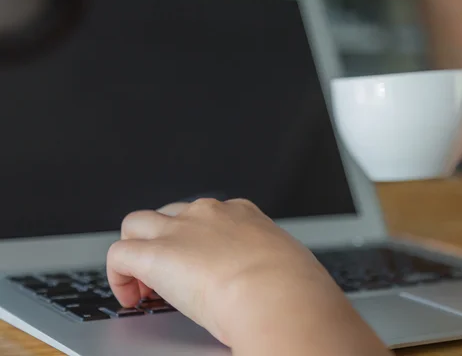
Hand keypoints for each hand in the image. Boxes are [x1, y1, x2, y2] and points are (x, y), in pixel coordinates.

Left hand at [107, 198, 389, 355]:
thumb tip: (282, 283)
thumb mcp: (288, 265)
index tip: (200, 263)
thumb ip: (274, 266)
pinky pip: (118, 254)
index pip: (208, 214)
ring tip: (145, 285)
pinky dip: (118, 276)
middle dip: (164, 239)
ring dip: (137, 250)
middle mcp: (208, 214)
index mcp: (243, 215)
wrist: (279, 294)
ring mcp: (180, 230)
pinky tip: (132, 297)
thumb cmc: (295, 286)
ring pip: (137, 224)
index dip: (197, 238)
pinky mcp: (156, 255)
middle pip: (169, 214)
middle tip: (170, 275)